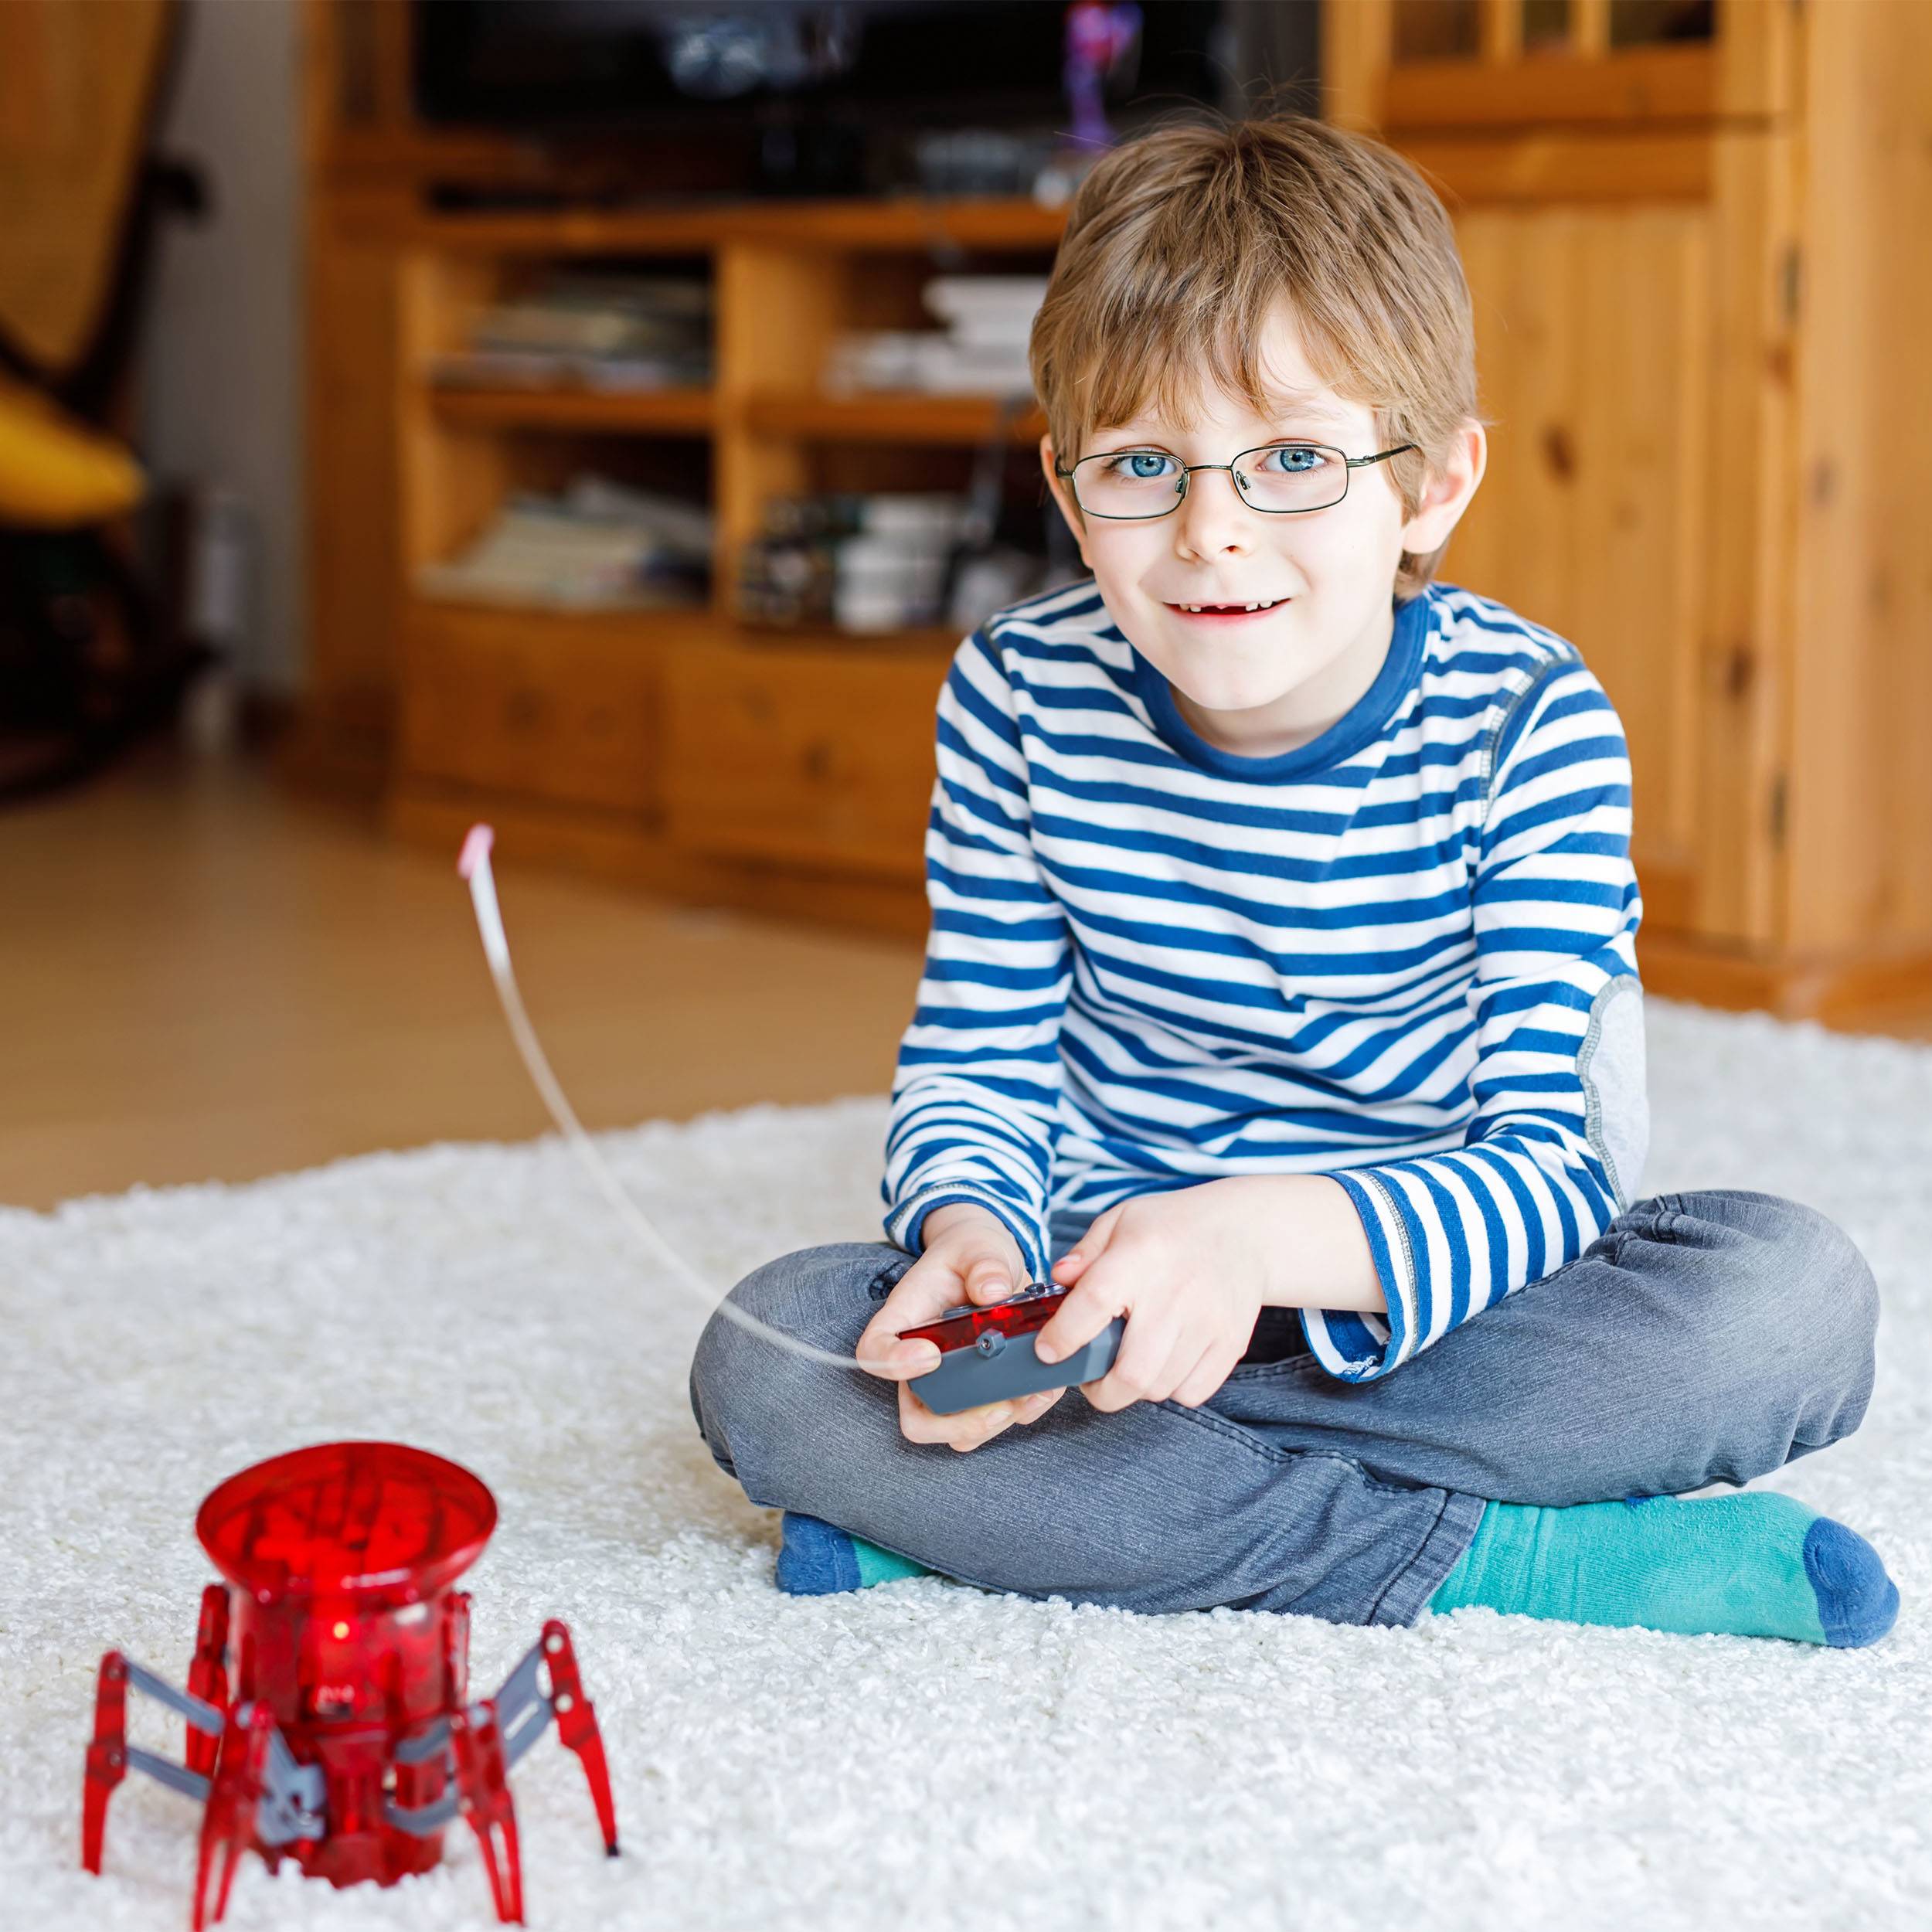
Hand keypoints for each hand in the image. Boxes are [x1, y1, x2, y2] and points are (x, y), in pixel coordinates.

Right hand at [855, 1203, 1067, 1451]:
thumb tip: (993, 1291)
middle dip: (959, 1422)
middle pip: (916, 1419)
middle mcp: (921, 1362)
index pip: (874, 1353)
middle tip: (998, 1400)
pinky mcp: (983, 1390)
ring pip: (958, 1434)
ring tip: (1032, 1393)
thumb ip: (984, 1263)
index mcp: (905, 1321)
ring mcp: (950, 1383)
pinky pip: (995, 1422)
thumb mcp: (978, 1246)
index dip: (894, 1364)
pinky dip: (1023, 1413)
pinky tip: (1045, 1389)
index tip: (930, 1355)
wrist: (991, 1263)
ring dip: (996, 1424)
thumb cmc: (972, 1254)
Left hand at [1034, 1180, 1273, 1412]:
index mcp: (1140, 1256)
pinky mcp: (1231, 1343)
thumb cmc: (1172, 1227)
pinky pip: (1191, 1392)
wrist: (1244, 1231)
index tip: (1047, 1352)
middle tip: (1090, 1376)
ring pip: (1158, 1388)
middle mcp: (1176, 1292)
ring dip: (1134, 1387)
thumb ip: (1085, 1253)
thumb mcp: (1121, 1221)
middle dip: (1100, 1390)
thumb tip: (1058, 1281)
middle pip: (1131, 1372)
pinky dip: (1171, 1388)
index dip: (1064, 1336)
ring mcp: (1209, 1323)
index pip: (1095, 1303)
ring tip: (1129, 1360)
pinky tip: (1165, 1360)